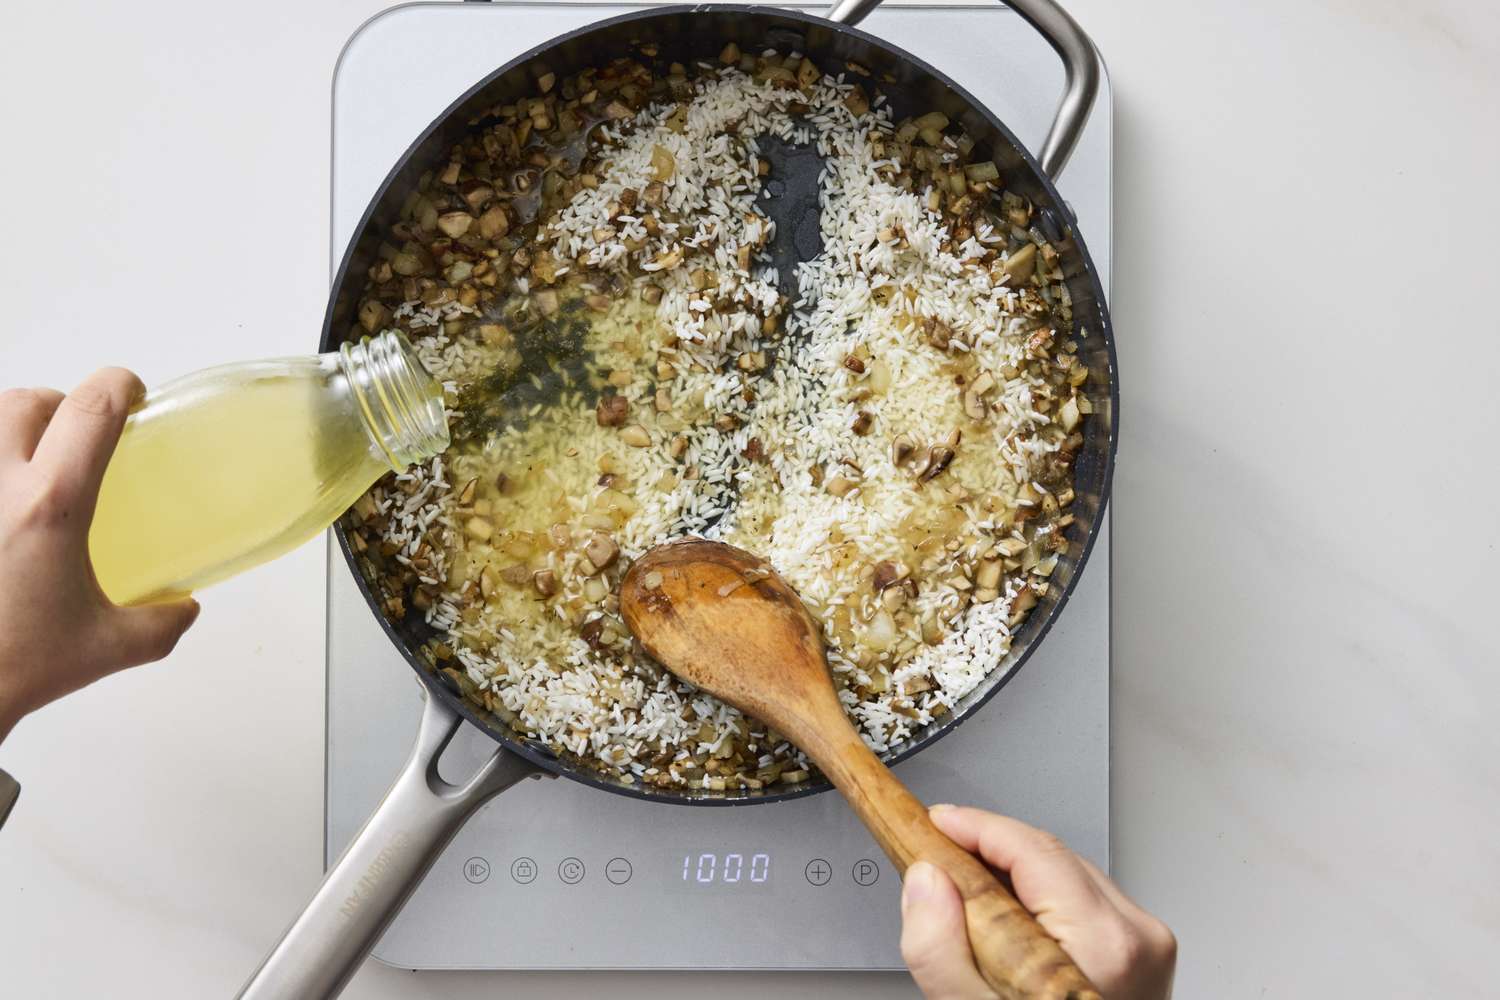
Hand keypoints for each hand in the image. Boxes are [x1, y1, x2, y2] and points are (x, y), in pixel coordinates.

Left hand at [0, 369, 199, 741]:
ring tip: (27, 467)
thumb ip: (161, 623)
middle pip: (27, 401)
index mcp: (50, 505)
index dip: (119, 386)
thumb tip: (184, 607)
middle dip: (58, 407)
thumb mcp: (105, 648)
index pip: (90, 410)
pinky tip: (3, 504)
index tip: (133, 395)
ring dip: (11, 428)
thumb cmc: (12, 666)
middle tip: (76, 440)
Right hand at [901, 805, 1175, 999]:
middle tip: (938, 863)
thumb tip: (926, 884)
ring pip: (1065, 875)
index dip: (975, 827)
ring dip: (1013, 879)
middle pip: (1049, 855)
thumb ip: (938, 949)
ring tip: (969, 906)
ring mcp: (1145, 945)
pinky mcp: (1142, 951)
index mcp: (1101, 946)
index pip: (1032, 849)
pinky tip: (1007, 927)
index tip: (937, 823)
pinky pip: (1081, 901)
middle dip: (988, 853)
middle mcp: (1136, 937)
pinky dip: (1038, 904)